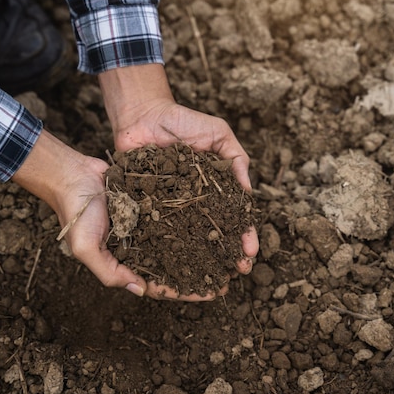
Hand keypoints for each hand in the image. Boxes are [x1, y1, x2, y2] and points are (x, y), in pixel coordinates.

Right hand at [14, 131, 241, 300]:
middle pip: (177, 264)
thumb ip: (109, 271)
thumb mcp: (85, 248)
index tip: (213, 293)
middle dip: (203, 271)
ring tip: (230, 249)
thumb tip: (141, 290)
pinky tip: (216, 217)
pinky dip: (195, 218)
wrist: (71, 174)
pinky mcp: (152, 202)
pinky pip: (178, 213)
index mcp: (126, 262)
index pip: (161, 284)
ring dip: (204, 245)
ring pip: (182, 239)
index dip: (187, 291)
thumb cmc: (75, 212)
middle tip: (231, 273)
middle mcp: (141, 246)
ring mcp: (147, 224)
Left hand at [99, 64, 258, 297]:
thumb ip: (236, 159)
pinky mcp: (146, 205)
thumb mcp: (218, 134)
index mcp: (214, 188)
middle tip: (236, 272)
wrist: (143, 114)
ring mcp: (170, 206)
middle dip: (227, 254)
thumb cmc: (183, 121)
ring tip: (210, 279)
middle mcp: (194, 201)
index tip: (250, 252)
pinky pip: (155, 230)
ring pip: (187, 237)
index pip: (234, 216)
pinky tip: (172, 267)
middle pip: (214, 233)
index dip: (244, 235)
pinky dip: (163, 248)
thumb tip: (249, 193)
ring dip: (200, 259)